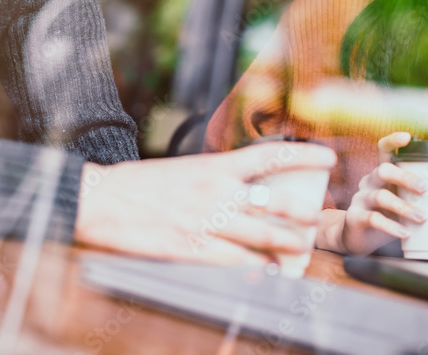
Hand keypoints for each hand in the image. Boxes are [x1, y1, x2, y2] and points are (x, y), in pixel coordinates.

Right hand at [75, 142, 335, 265]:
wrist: (101, 201)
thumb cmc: (140, 183)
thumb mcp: (184, 169)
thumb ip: (216, 178)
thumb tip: (247, 189)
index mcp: (213, 165)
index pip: (269, 157)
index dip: (303, 158)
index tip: (327, 159)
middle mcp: (216, 192)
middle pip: (276, 203)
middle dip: (302, 212)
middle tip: (316, 216)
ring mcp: (207, 223)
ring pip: (262, 236)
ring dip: (287, 244)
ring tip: (300, 249)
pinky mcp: (193, 249)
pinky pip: (235, 260)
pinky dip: (254, 265)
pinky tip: (266, 269)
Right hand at [339, 132, 426, 255]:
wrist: (358, 240)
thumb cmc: (387, 217)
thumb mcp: (401, 202)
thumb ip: (417, 197)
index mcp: (381, 174)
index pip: (383, 150)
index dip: (393, 141)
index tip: (408, 137)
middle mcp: (369, 182)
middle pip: (383, 170)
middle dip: (406, 177)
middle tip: (425, 188)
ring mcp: (360, 199)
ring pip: (381, 196)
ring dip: (404, 207)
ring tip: (423, 218)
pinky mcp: (355, 218)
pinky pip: (373, 219)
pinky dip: (391, 226)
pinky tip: (405, 233)